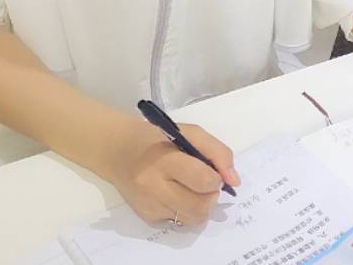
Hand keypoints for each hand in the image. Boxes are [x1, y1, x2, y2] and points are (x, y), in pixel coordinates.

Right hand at [102, 118, 240, 225]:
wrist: (118, 150)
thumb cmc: (157, 137)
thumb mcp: (187, 132)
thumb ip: (216, 151)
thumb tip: (234, 180)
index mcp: (163, 159)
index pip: (202, 179)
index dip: (216, 177)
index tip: (214, 171)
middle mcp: (153, 186)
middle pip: (200, 206)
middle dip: (212, 195)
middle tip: (207, 182)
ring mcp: (150, 205)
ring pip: (193, 218)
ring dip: (203, 205)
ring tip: (194, 188)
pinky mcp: (148, 217)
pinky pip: (180, 220)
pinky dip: (186, 209)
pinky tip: (177, 193)